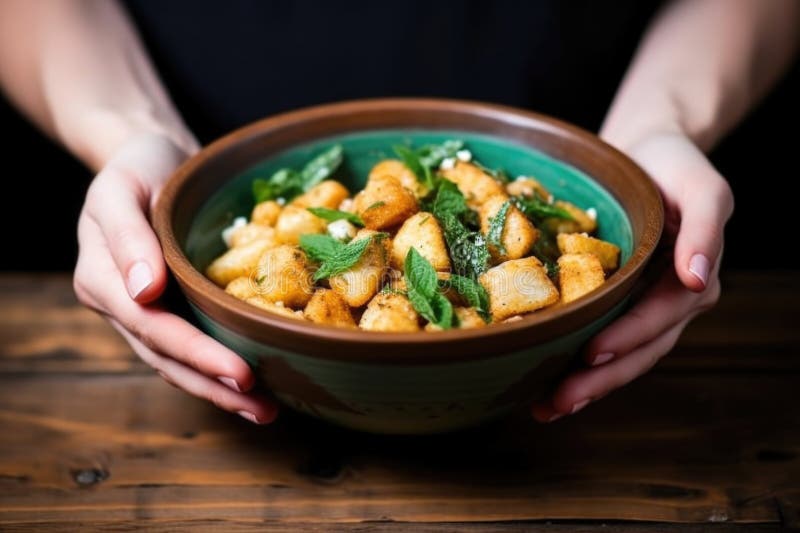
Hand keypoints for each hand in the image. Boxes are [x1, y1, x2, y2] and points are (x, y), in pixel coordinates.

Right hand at [73, 133, 277, 423]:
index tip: (241, 373)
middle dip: (215, 385)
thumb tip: (145, 292)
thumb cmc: (136, 167)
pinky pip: (192, 345)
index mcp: (101, 279)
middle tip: (263, 407)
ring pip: (178, 363)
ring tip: (265, 410)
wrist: (148, 158)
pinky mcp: (170, 307)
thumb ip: (127, 237)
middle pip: (167, 357)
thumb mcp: (121, 188)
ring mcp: (144, 310)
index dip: (197, 354)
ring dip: (219, 390)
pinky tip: (251, 385)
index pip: (153, 327)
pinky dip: (218, 367)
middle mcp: (121, 304)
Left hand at [532, 132, 733, 421]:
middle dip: (599, 381)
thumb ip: (706, 226)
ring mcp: (643, 304)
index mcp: (690, 279)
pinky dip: (579, 364)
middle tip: (556, 403)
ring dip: (587, 385)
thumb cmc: (672, 164)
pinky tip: (548, 383)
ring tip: (547, 407)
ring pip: (621, 355)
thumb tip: (697, 275)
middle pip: (638, 351)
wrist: (647, 150)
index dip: (627, 338)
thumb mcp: (701, 185)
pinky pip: (602, 337)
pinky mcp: (617, 301)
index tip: (591, 355)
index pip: (659, 318)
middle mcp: (669, 300)